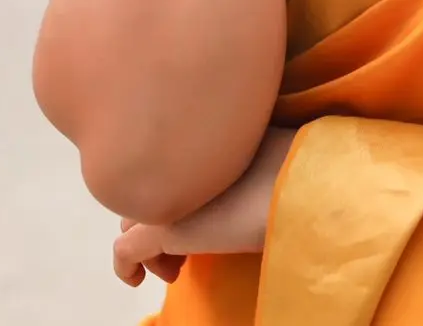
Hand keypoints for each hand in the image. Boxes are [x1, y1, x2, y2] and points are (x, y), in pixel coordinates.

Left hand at [113, 127, 296, 286]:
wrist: (298, 190)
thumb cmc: (292, 171)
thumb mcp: (263, 150)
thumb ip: (237, 153)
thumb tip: (249, 166)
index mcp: (199, 142)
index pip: (165, 167)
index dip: (175, 194)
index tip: (199, 218)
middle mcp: (175, 162)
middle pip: (145, 192)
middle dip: (158, 220)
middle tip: (191, 246)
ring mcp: (165, 195)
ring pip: (131, 221)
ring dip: (151, 244)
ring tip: (180, 265)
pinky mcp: (160, 230)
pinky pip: (124, 252)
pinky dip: (127, 268)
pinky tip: (139, 280)